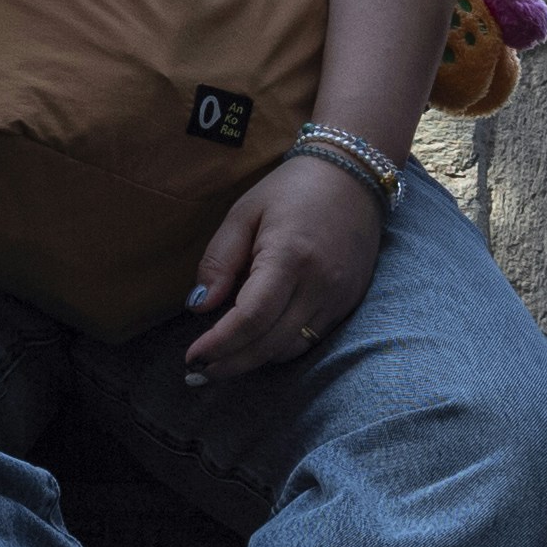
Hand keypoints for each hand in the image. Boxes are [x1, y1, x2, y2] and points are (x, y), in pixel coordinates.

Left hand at [184, 148, 382, 381]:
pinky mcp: (349, 302)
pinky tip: (258, 342)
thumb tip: (198, 307)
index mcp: (289, 255)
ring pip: (291, 349)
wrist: (354, 175)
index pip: (251, 318)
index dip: (219, 344)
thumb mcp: (244, 212)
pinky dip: (280, 347)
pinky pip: (311, 340)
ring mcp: (339, 296)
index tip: (192, 356)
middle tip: (199, 371)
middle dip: (231, 364)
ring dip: (255, 360)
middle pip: (270, 343)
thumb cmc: (292, 189)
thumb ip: (219, 260)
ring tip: (223, 358)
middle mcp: (320, 283)